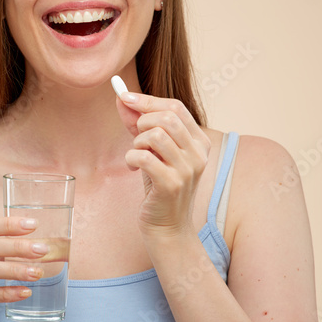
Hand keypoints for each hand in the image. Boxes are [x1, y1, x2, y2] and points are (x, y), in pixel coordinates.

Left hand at [115, 90, 211, 238]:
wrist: (167, 225)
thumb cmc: (158, 185)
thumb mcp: (152, 150)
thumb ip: (139, 124)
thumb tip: (122, 98)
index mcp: (199, 141)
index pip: (176, 107)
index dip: (147, 100)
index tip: (124, 96)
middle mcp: (198, 154)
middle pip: (167, 117)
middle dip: (142, 122)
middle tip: (136, 139)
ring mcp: (187, 170)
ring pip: (155, 135)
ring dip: (137, 142)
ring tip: (137, 155)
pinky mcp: (172, 184)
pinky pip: (144, 157)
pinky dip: (131, 158)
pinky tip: (134, 168)